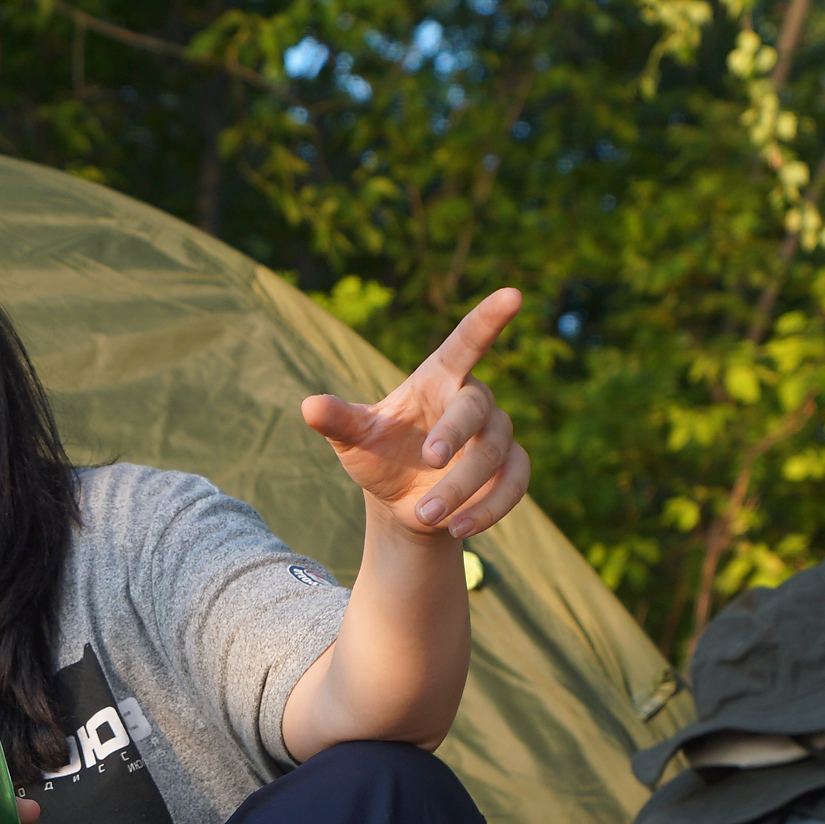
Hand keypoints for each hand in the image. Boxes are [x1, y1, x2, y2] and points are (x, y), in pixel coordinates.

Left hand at [301, 287, 530, 540]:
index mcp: (438, 379)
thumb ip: (338, 420)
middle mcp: (473, 400)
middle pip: (477, 407)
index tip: (513, 294)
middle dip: (456, 433)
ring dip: (463, 486)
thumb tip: (308, 406)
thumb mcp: (354, 439)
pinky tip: (458, 528)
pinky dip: (490, 508)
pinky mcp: (511, 469)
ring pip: (495, 453)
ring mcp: (497, 435)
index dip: (488, 319)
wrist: (402, 503)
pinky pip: (516, 483)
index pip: (466, 343)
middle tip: (430, 459)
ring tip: (426, 516)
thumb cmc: (380, 455)